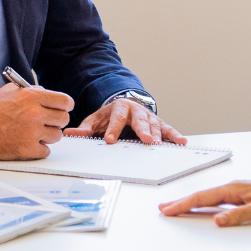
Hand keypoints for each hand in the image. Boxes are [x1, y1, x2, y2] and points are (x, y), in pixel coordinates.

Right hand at [0, 82, 74, 158]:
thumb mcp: (10, 91)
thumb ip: (32, 90)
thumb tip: (48, 93)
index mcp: (32, 96)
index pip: (66, 101)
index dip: (65, 106)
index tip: (61, 110)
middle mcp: (35, 113)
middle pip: (64, 119)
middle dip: (55, 121)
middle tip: (45, 123)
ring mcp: (32, 132)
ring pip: (56, 136)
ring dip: (47, 136)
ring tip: (32, 133)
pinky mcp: (28, 149)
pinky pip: (46, 151)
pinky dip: (38, 149)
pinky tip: (27, 143)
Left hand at [64, 98, 186, 145]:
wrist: (124, 106)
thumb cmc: (109, 116)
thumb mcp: (95, 120)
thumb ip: (85, 128)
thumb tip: (68, 133)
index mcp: (119, 108)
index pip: (116, 119)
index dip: (113, 129)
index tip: (110, 140)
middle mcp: (136, 110)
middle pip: (140, 120)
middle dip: (143, 130)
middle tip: (146, 140)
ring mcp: (149, 116)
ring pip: (155, 125)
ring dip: (159, 135)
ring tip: (160, 145)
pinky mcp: (158, 123)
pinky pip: (168, 129)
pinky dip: (175, 135)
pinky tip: (182, 142)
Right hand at [159, 179, 250, 225]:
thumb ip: (238, 216)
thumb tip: (217, 221)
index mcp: (233, 189)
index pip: (202, 198)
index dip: (183, 205)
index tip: (168, 210)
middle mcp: (233, 188)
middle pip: (201, 196)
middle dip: (181, 202)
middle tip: (163, 208)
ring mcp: (237, 191)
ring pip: (208, 197)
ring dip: (191, 202)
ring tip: (176, 207)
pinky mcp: (243, 196)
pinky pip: (217, 199)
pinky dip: (204, 203)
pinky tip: (202, 207)